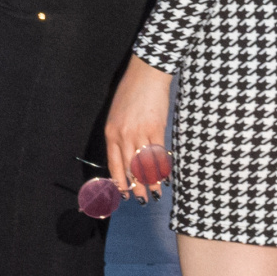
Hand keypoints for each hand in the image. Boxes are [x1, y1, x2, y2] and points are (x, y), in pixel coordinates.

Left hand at [103, 58, 173, 203]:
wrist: (145, 75)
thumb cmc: (130, 93)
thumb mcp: (117, 116)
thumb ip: (119, 136)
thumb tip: (126, 156)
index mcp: (111, 133)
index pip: (113, 164)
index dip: (119, 181)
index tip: (124, 193)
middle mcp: (123, 136)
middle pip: (129, 168)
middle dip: (136, 187)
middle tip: (142, 200)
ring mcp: (140, 133)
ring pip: (144, 165)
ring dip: (150, 182)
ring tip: (155, 193)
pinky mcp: (156, 128)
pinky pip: (158, 153)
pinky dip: (162, 167)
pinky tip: (165, 176)